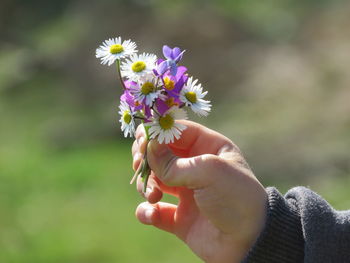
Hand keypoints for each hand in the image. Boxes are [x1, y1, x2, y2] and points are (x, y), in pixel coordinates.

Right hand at [132, 120, 266, 262]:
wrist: (249, 242)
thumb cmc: (236, 198)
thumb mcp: (209, 171)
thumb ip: (174, 162)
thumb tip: (148, 148)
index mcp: (208, 147)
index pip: (177, 131)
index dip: (157, 132)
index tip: (141, 140)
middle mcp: (195, 167)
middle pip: (160, 153)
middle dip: (146, 157)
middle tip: (139, 164)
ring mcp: (186, 192)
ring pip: (153, 180)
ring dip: (146, 185)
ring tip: (153, 195)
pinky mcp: (178, 217)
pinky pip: (153, 210)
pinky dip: (146, 211)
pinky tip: (152, 214)